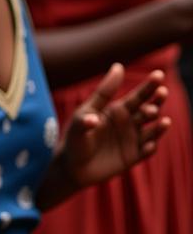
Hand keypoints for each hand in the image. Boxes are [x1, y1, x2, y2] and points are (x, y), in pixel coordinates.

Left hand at [60, 63, 170, 189]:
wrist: (71, 165)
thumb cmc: (75, 135)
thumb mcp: (84, 112)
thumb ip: (102, 93)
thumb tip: (118, 67)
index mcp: (117, 110)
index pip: (137, 95)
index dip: (149, 85)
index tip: (158, 74)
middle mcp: (129, 123)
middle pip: (148, 110)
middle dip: (157, 101)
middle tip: (161, 93)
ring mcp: (132, 140)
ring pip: (152, 131)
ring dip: (159, 126)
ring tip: (162, 119)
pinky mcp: (133, 157)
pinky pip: (145, 152)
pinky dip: (149, 148)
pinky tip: (150, 144)